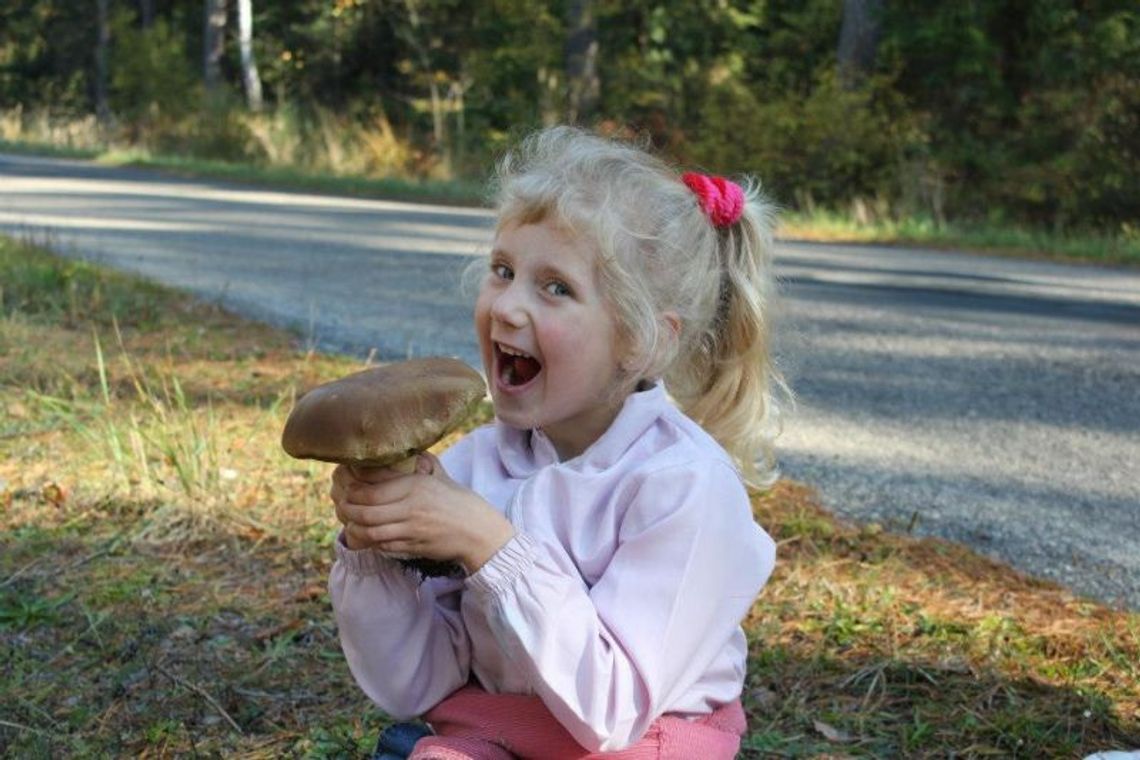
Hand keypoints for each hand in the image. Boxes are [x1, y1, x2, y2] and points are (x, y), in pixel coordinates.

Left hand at [329, 454, 515, 572]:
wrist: (478, 532)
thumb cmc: (459, 501)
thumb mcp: (440, 476)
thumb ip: (421, 463)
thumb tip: (403, 449)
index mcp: (416, 485)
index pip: (372, 485)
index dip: (353, 485)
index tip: (345, 482)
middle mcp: (411, 506)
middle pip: (365, 509)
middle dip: (347, 507)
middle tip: (341, 502)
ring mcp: (411, 529)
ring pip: (369, 529)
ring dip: (354, 526)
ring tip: (348, 519)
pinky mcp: (412, 546)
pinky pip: (381, 544)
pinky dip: (368, 540)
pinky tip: (364, 533)